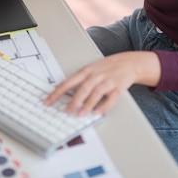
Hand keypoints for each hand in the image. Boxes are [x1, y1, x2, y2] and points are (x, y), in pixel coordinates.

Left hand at [44, 51, 160, 115]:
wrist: (128, 62)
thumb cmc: (106, 67)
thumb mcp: (89, 69)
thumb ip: (75, 79)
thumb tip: (58, 87)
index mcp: (86, 71)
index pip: (69, 82)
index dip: (58, 92)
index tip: (48, 101)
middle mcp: (96, 75)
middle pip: (83, 88)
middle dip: (74, 100)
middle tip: (66, 111)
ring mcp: (108, 81)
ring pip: (96, 92)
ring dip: (88, 104)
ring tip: (80, 114)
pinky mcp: (119, 87)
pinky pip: (112, 98)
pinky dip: (105, 106)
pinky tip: (98, 112)